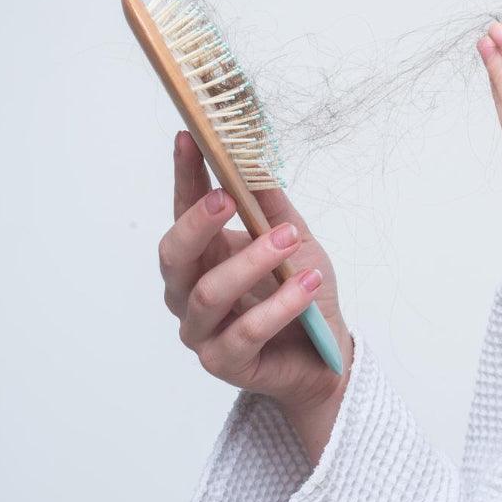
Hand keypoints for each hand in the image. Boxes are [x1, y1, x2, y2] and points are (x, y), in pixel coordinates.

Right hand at [158, 130, 350, 412]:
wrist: (326, 354)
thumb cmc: (302, 292)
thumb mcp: (295, 239)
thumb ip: (272, 206)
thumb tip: (256, 157)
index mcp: (202, 257)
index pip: (183, 211)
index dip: (185, 175)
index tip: (191, 137)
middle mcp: (189, 293)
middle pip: (175, 255)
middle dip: (199, 221)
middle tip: (228, 196)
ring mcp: (202, 331)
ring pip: (210, 293)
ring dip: (251, 261)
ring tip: (288, 241)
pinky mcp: (225, 363)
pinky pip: (246, 332)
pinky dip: (279, 304)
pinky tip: (308, 282)